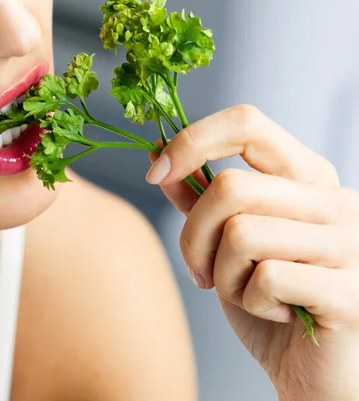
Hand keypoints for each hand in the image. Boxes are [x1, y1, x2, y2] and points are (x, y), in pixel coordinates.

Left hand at [146, 104, 358, 400]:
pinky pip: (266, 277)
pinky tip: (275, 313)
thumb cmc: (271, 299)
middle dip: (193, 235)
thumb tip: (159, 157)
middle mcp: (335, 200)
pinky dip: (250, 301)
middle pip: (229, 187)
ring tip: (244, 292)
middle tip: (200, 270)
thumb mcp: (225, 240)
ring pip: (240, 232)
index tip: (156, 172)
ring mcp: (350, 244)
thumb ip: (198, 196)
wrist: (315, 373)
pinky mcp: (351, 292)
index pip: (246, 123)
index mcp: (307, 176)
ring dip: (222, 273)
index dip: (192, 140)